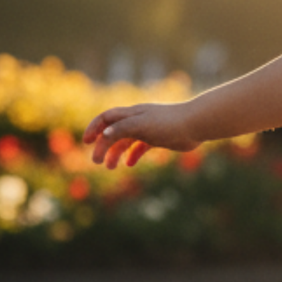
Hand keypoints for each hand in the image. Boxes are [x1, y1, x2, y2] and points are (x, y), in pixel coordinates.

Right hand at [83, 101, 202, 169]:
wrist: (195, 125)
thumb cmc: (168, 123)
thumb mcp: (140, 126)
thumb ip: (121, 129)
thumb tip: (103, 136)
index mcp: (131, 114)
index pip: (106, 118)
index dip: (94, 128)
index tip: (86, 142)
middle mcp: (138, 120)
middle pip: (114, 132)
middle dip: (103, 146)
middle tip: (97, 162)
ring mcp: (148, 129)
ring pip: (126, 141)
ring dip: (116, 153)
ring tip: (111, 167)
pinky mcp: (158, 138)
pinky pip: (140, 147)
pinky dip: (133, 155)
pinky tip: (129, 164)